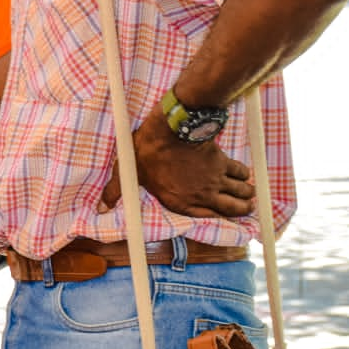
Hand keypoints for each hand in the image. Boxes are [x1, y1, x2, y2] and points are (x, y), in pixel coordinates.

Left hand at [99, 117, 254, 217]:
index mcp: (180, 202)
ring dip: (245, 195)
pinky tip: (244, 175)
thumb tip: (101, 206)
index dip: (220, 220)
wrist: (171, 129)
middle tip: (244, 208)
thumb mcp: (129, 172)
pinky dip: (244, 175)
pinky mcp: (222, 162)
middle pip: (232, 209)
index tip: (226, 219)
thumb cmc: (148, 151)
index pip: (207, 218)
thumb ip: (117, 191)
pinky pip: (240, 173)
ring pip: (241, 192)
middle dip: (240, 210)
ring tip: (247, 196)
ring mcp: (215, 180)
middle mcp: (202, 195)